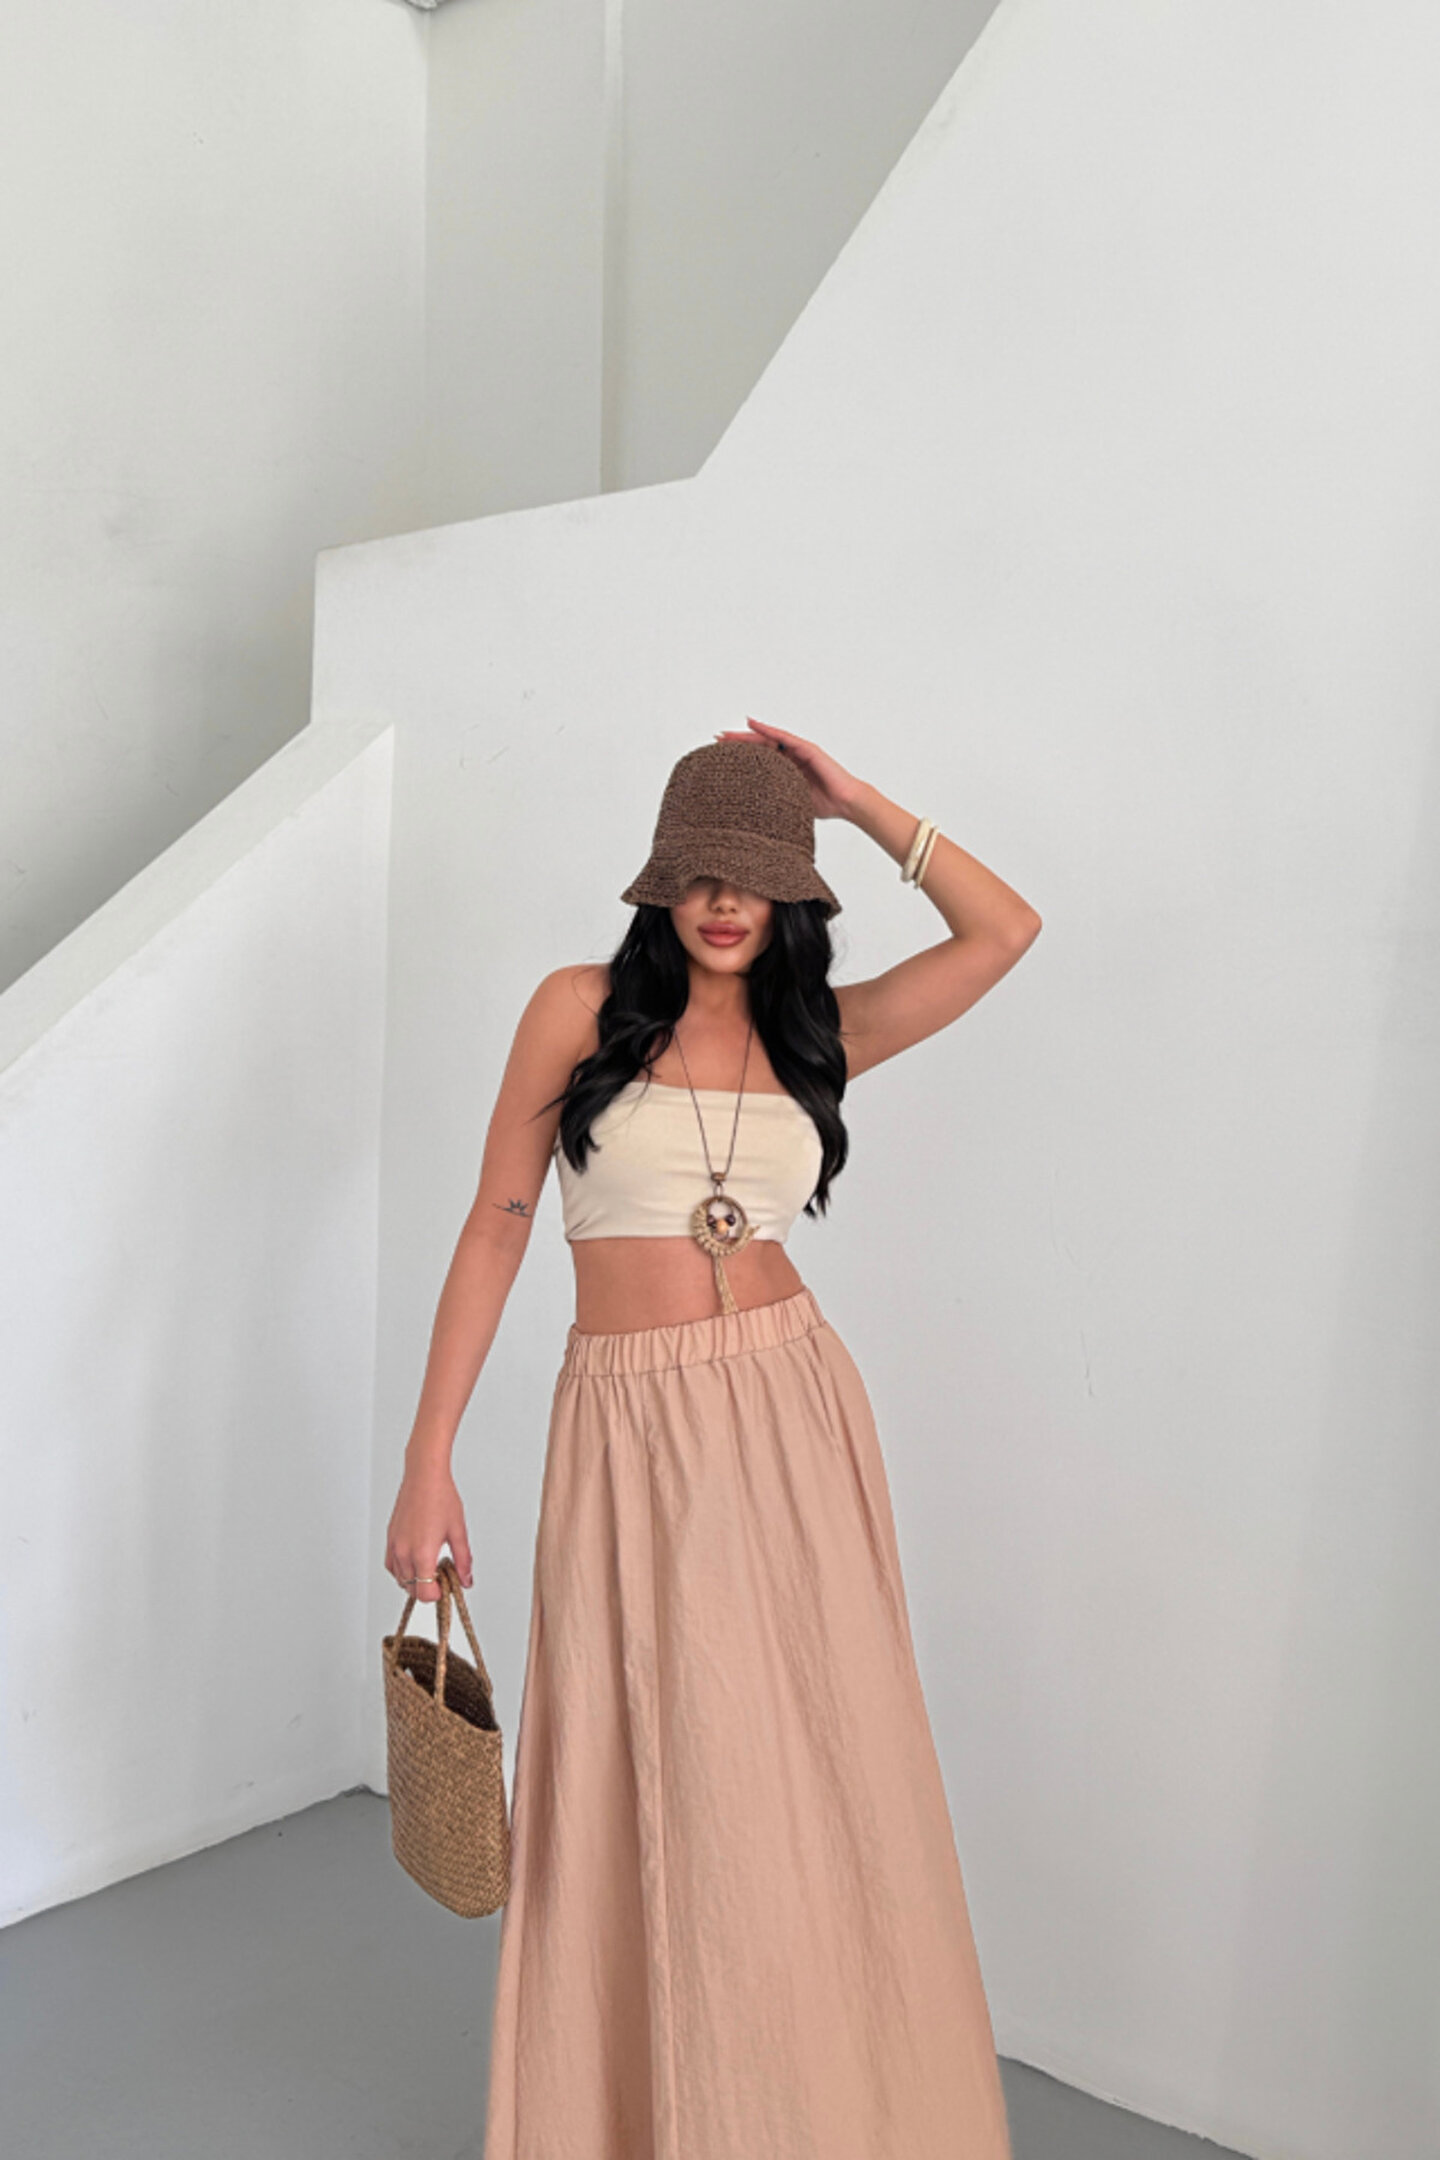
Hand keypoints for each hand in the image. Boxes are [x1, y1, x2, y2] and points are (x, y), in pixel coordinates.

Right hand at [385, 1460, 472, 1603]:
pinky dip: (402, 1570)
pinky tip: (415, 1560)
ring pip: (400, 1579)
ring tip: (431, 1565)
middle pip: (412, 1589)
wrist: (424, 1476)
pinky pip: (391, 1565)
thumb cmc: (441, 1497)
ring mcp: (394, 1545)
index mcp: (422, 1553)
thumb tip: (466, 1580)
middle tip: (443, 1575)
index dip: (438, 1595)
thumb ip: (463, 1560)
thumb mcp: (458, 1531)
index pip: (424, 1593)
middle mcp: (404, 1552)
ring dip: (415, 1580)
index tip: (447, 1585)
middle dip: (428, 1588)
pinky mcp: (390, 1538)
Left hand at [713, 716, 861, 820]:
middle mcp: (790, 756)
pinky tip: (752, 723)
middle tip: (716, 739)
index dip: (740, 756)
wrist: (846, 803)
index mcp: (786, 769)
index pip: (759, 759)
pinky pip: (783, 736)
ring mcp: (799, 750)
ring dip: (747, 734)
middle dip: (738, 742)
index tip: (719, 755)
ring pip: (768, 738)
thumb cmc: (824, 805)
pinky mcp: (807, 748)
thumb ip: (776, 798)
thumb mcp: (791, 801)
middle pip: (759, 746)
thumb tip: (752, 813)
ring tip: (727, 733)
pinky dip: (767, 728)